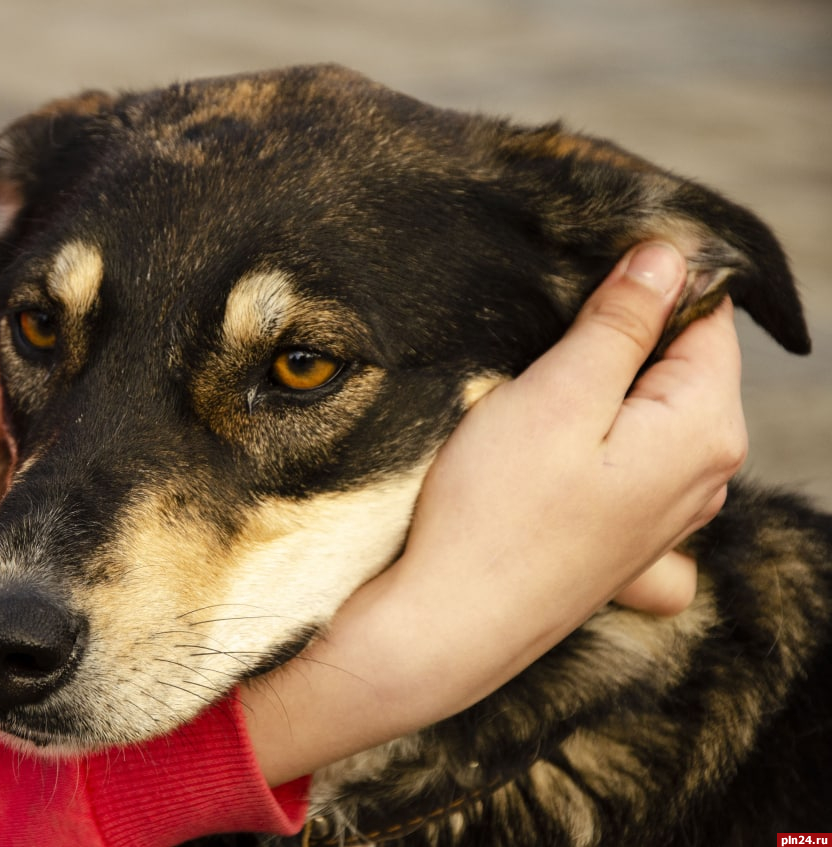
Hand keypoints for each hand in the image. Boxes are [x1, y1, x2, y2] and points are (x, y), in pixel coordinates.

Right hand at [241, 242, 745, 784]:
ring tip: (533, 397)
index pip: (706, 315)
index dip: (646, 279)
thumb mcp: (557, 395)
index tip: (581, 274)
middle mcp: (706, 478)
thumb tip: (669, 257)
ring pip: (652, 415)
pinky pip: (633, 469)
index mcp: (705, 430)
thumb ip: (622, 322)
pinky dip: (601, 446)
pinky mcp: (628, 545)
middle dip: (621, 336)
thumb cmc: (495, 513)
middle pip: (680, 366)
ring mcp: (669, 519)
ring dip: (602, 391)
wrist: (446, 627)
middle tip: (541, 338)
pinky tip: (556, 459)